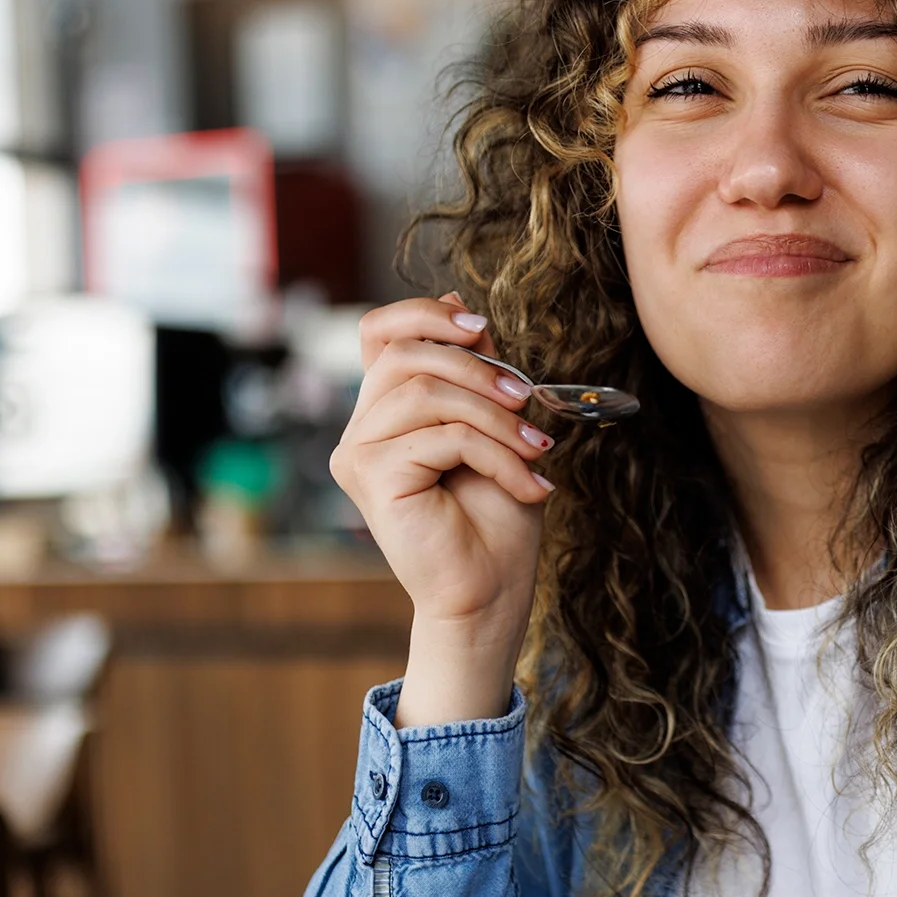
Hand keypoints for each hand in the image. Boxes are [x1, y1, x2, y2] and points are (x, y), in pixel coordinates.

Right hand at [332, 293, 553, 725]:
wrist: (490, 592)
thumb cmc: (494, 517)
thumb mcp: (495, 425)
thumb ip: (474, 370)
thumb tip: (461, 305)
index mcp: (384, 412)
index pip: (381, 332)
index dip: (426, 315)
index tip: (483, 331)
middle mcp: (360, 430)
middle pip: (407, 355)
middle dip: (479, 369)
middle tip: (528, 402)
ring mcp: (359, 454)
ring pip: (430, 394)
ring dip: (499, 421)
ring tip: (537, 452)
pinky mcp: (372, 479)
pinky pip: (444, 437)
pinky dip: (498, 456)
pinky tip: (527, 484)